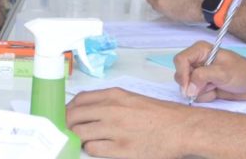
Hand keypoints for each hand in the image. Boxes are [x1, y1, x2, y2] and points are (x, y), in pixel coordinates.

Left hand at [67, 88, 196, 157]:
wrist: (181, 128)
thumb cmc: (158, 115)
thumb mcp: (131, 98)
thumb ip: (108, 102)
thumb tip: (84, 110)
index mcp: (114, 95)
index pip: (78, 100)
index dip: (67, 109)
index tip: (64, 116)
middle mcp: (111, 109)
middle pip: (73, 116)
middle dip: (67, 125)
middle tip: (68, 131)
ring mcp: (115, 129)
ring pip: (79, 133)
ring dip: (78, 138)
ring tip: (83, 140)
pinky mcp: (121, 148)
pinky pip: (93, 149)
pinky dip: (91, 149)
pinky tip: (97, 148)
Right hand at [172, 42, 245, 102]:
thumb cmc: (242, 72)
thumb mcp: (223, 73)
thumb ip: (203, 77)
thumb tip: (187, 89)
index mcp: (201, 51)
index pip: (181, 60)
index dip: (182, 74)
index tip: (188, 88)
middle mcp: (197, 61)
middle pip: (181, 74)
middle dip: (191, 85)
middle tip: (207, 88)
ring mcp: (199, 74)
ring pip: (187, 87)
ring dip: (200, 92)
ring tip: (215, 88)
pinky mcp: (203, 86)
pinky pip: (195, 94)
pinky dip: (205, 96)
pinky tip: (216, 92)